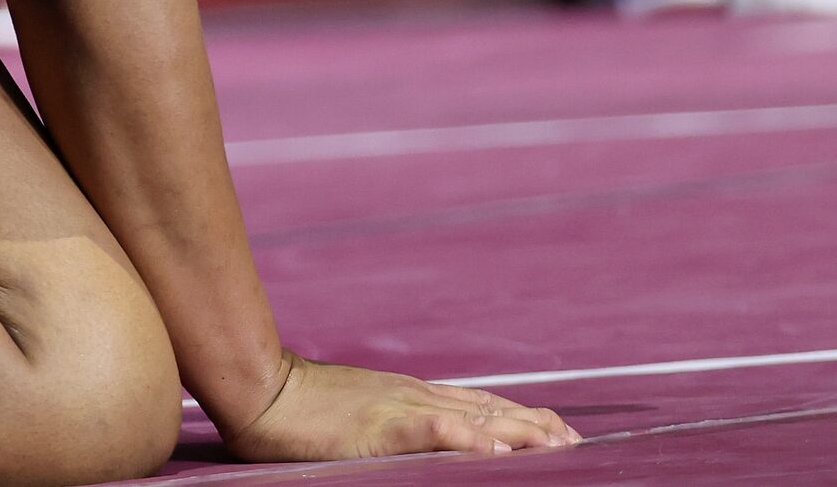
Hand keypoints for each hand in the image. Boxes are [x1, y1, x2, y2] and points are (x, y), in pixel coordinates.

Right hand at [224, 351, 578, 461]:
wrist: (260, 388)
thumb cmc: (297, 406)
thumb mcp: (356, 411)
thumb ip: (392, 422)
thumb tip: (423, 437)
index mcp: (408, 395)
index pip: (479, 404)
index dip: (521, 416)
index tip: (559, 430)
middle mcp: (414, 397)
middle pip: (490, 408)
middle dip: (536, 425)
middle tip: (576, 441)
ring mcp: (400, 408)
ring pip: (475, 417)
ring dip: (521, 430)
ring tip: (557, 445)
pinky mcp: (381, 427)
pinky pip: (433, 431)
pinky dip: (468, 438)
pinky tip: (494, 447)